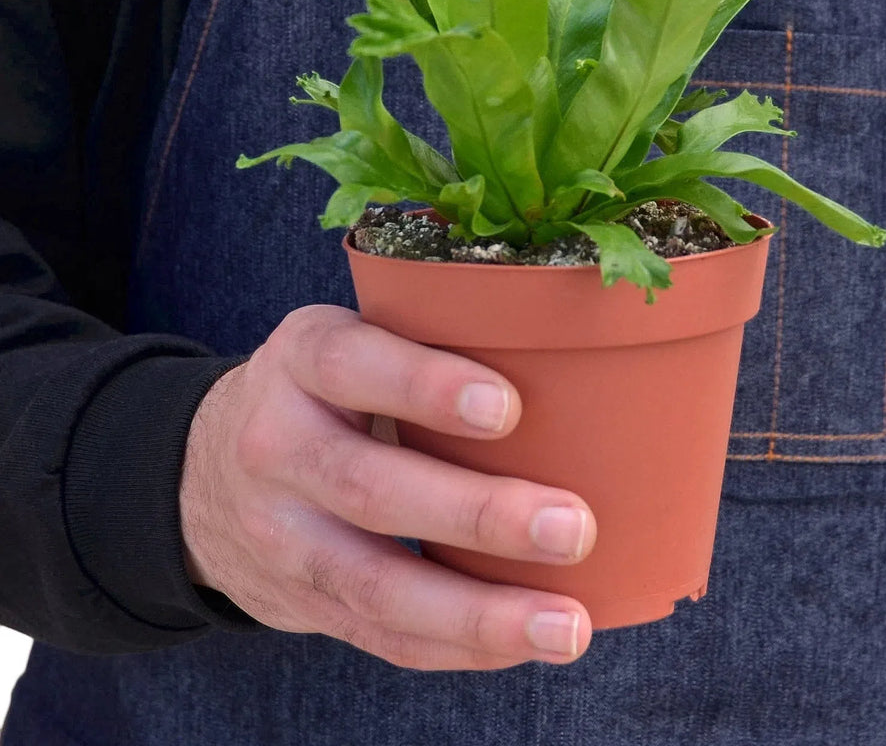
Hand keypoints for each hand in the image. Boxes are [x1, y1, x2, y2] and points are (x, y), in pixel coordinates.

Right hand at [179, 305, 595, 669]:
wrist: (207, 474)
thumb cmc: (326, 391)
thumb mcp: (353, 339)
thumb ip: (429, 343)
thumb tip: (579, 361)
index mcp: (301, 359)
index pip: (351, 364)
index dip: (425, 386)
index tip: (508, 407)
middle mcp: (276, 445)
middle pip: (369, 488)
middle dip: (476, 514)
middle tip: (573, 526)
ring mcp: (280, 534)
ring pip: (374, 585)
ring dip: (478, 614)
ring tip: (566, 625)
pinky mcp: (297, 602)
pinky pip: (379, 637)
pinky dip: (458, 647)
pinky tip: (525, 644)